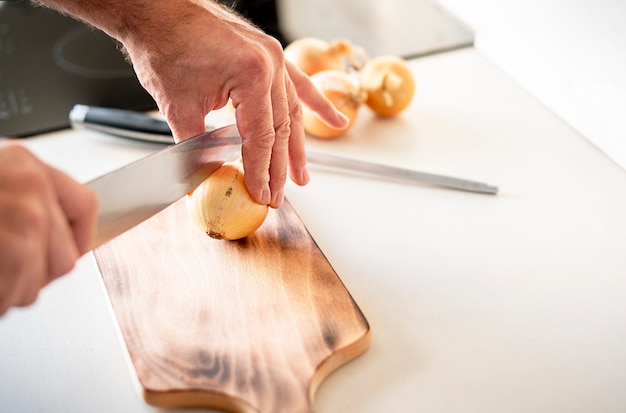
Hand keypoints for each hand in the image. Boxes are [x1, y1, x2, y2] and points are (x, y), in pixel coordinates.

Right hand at [0, 144, 98, 315]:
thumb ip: (27, 198)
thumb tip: (55, 231)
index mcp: (27, 166)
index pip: (87, 205)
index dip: (81, 237)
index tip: (71, 250)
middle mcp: (31, 187)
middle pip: (67, 255)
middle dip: (36, 274)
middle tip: (8, 272)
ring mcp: (21, 217)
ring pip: (42, 279)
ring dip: (12, 290)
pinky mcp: (9, 246)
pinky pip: (17, 292)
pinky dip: (1, 299)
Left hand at [116, 1, 347, 207]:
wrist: (157, 10)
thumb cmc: (164, 47)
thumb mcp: (178, 106)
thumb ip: (195, 147)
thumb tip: (202, 180)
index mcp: (252, 76)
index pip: (261, 137)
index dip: (261, 171)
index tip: (261, 194)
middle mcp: (270, 65)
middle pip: (281, 129)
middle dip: (279, 168)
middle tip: (278, 196)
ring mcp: (274, 57)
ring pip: (292, 111)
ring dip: (297, 147)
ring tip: (302, 175)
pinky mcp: (269, 54)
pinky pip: (299, 84)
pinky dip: (316, 104)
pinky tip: (335, 121)